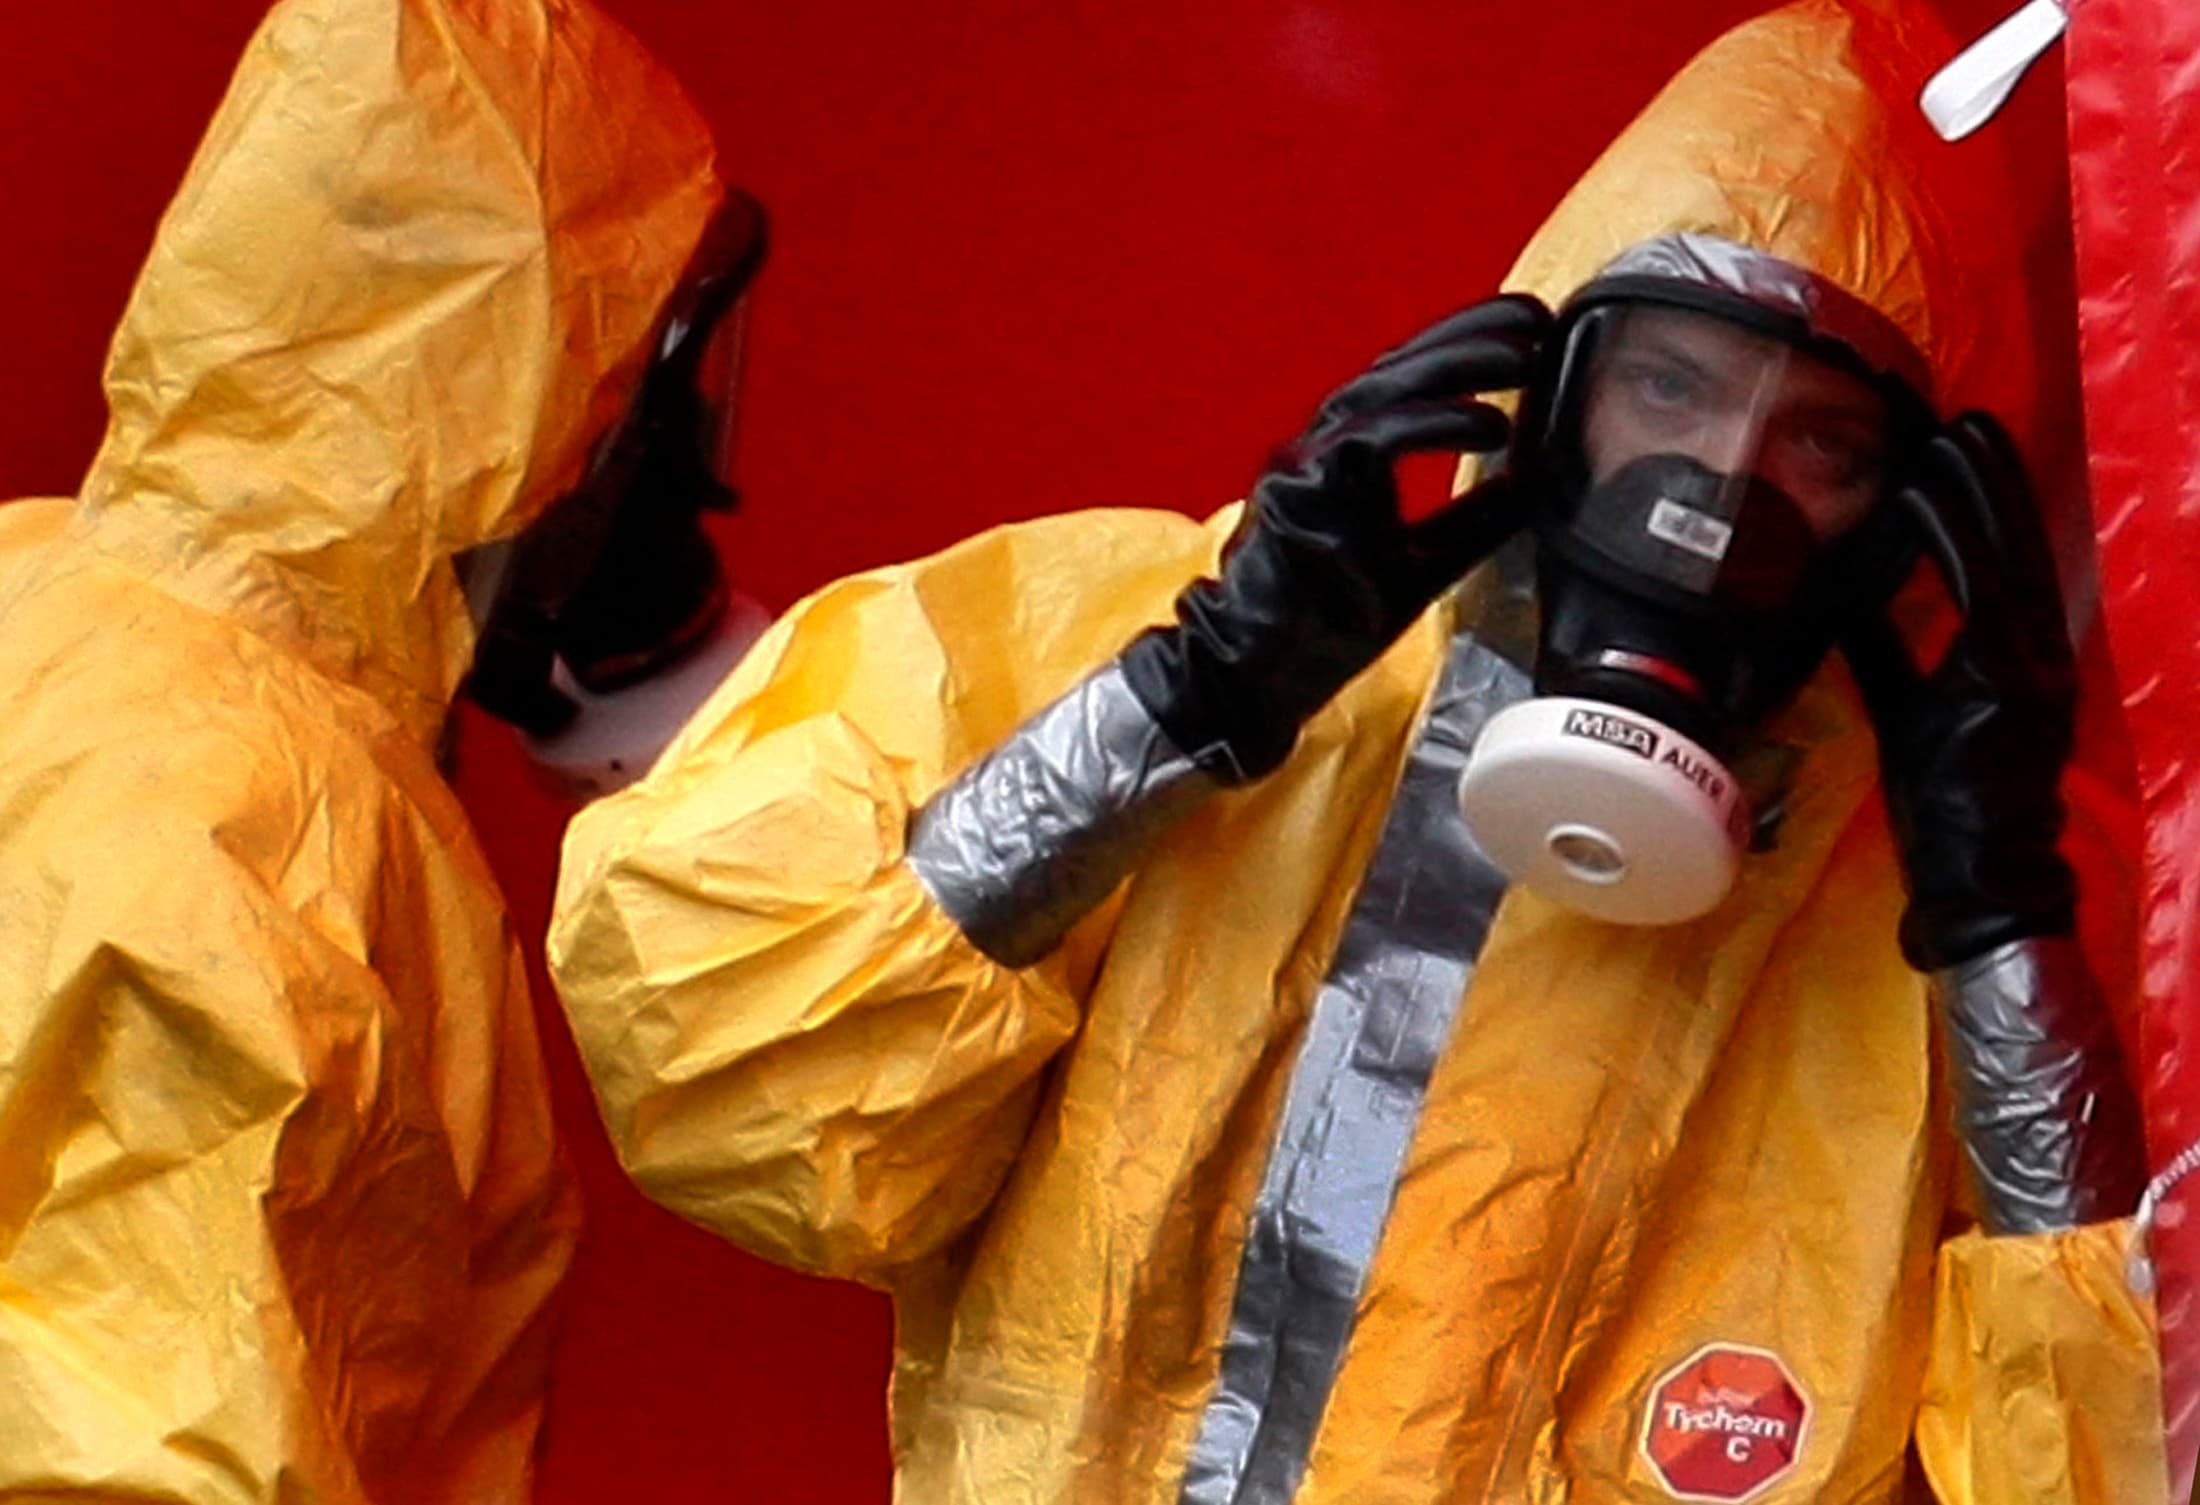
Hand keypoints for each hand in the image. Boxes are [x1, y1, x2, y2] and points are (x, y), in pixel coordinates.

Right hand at [1121, 293, 1550, 780]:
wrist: (1258, 675)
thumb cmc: (1324, 623)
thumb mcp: (1421, 563)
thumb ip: (1471, 522)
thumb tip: (1531, 485)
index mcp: (1342, 457)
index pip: (1404, 379)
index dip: (1464, 343)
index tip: (1528, 328)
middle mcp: (1318, 447)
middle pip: (1396, 366)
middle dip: (1470, 336)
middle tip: (1535, 321)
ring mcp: (1304, 465)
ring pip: (1383, 389)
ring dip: (1458, 365)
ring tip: (1522, 357)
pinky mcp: (1301, 493)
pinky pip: (1372, 440)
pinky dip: (1434, 424)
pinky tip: (1488, 424)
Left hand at [1842, 412, 2078, 969]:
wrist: (1976, 868)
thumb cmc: (1945, 795)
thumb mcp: (1907, 704)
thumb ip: (1886, 649)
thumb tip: (1848, 597)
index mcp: (2020, 655)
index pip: (2006, 561)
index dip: (1991, 504)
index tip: (1967, 452)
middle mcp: (2037, 649)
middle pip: (2018, 542)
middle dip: (1995, 477)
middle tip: (1969, 418)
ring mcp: (2030, 663)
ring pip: (2005, 554)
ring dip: (1978, 489)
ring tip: (1953, 435)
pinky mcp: (2007, 681)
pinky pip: (1978, 593)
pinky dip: (1951, 538)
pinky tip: (1925, 495)